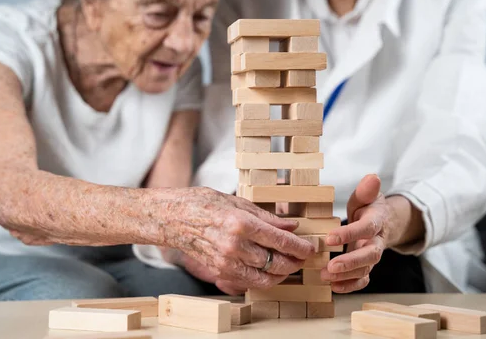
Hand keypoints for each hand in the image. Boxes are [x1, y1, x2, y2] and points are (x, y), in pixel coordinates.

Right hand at [160, 187, 314, 289]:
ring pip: (266, 277)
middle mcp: (235, 246)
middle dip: (295, 261)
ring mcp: (227, 262)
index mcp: (241, 223)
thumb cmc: (205, 204)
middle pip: (277, 262)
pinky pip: (250, 282)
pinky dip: (264, 279)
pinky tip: (270, 271)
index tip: (310, 248)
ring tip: (290, 265)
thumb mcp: (239, 203)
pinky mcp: (220, 271)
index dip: (300, 246)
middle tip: (303, 257)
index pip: (280, 240)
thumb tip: (291, 225)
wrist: (175, 218)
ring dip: (282, 274)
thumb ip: (267, 218)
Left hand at [320, 174, 392, 292]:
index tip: (329, 238)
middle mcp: (377, 240)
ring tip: (325, 276)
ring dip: (347, 275)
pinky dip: (351, 285)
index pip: (365, 228)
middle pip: (370, 255)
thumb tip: (372, 178)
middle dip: (351, 262)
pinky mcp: (368, 266)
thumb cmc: (369, 207)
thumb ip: (367, 190)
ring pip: (366, 269)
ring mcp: (373, 255)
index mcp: (377, 221)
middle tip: (331, 266)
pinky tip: (334, 287)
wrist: (384, 222)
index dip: (349, 234)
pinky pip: (363, 279)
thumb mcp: (367, 195)